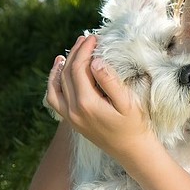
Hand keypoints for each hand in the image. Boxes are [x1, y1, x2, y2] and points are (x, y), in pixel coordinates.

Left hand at [45, 35, 155, 160]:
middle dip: (76, 53)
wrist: (132, 151)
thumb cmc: (134, 125)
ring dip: (62, 66)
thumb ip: (110, 81)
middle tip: (87, 39)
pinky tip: (60, 71)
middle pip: (67, 73)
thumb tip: (95, 61)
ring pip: (57, 85)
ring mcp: (70, 117)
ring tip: (72, 51)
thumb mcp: (127, 102)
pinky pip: (54, 98)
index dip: (85, 50)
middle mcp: (73, 110)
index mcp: (87, 103)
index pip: (79, 68)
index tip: (94, 38)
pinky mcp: (71, 121)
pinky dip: (54, 83)